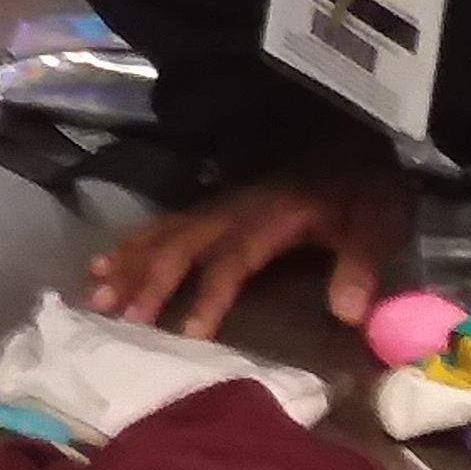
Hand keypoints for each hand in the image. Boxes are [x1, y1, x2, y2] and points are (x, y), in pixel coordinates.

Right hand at [89, 139, 413, 338]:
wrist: (351, 135)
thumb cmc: (361, 186)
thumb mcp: (375, 223)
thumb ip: (359, 266)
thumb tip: (346, 315)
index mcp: (268, 217)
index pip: (231, 260)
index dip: (208, 297)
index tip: (184, 334)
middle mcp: (232, 208)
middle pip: (180, 246)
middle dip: (146, 281)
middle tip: (112, 315)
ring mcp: (217, 203)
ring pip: (163, 234)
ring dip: (129, 264)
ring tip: (95, 294)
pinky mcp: (213, 204)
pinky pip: (163, 223)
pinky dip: (131, 243)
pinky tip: (106, 259)